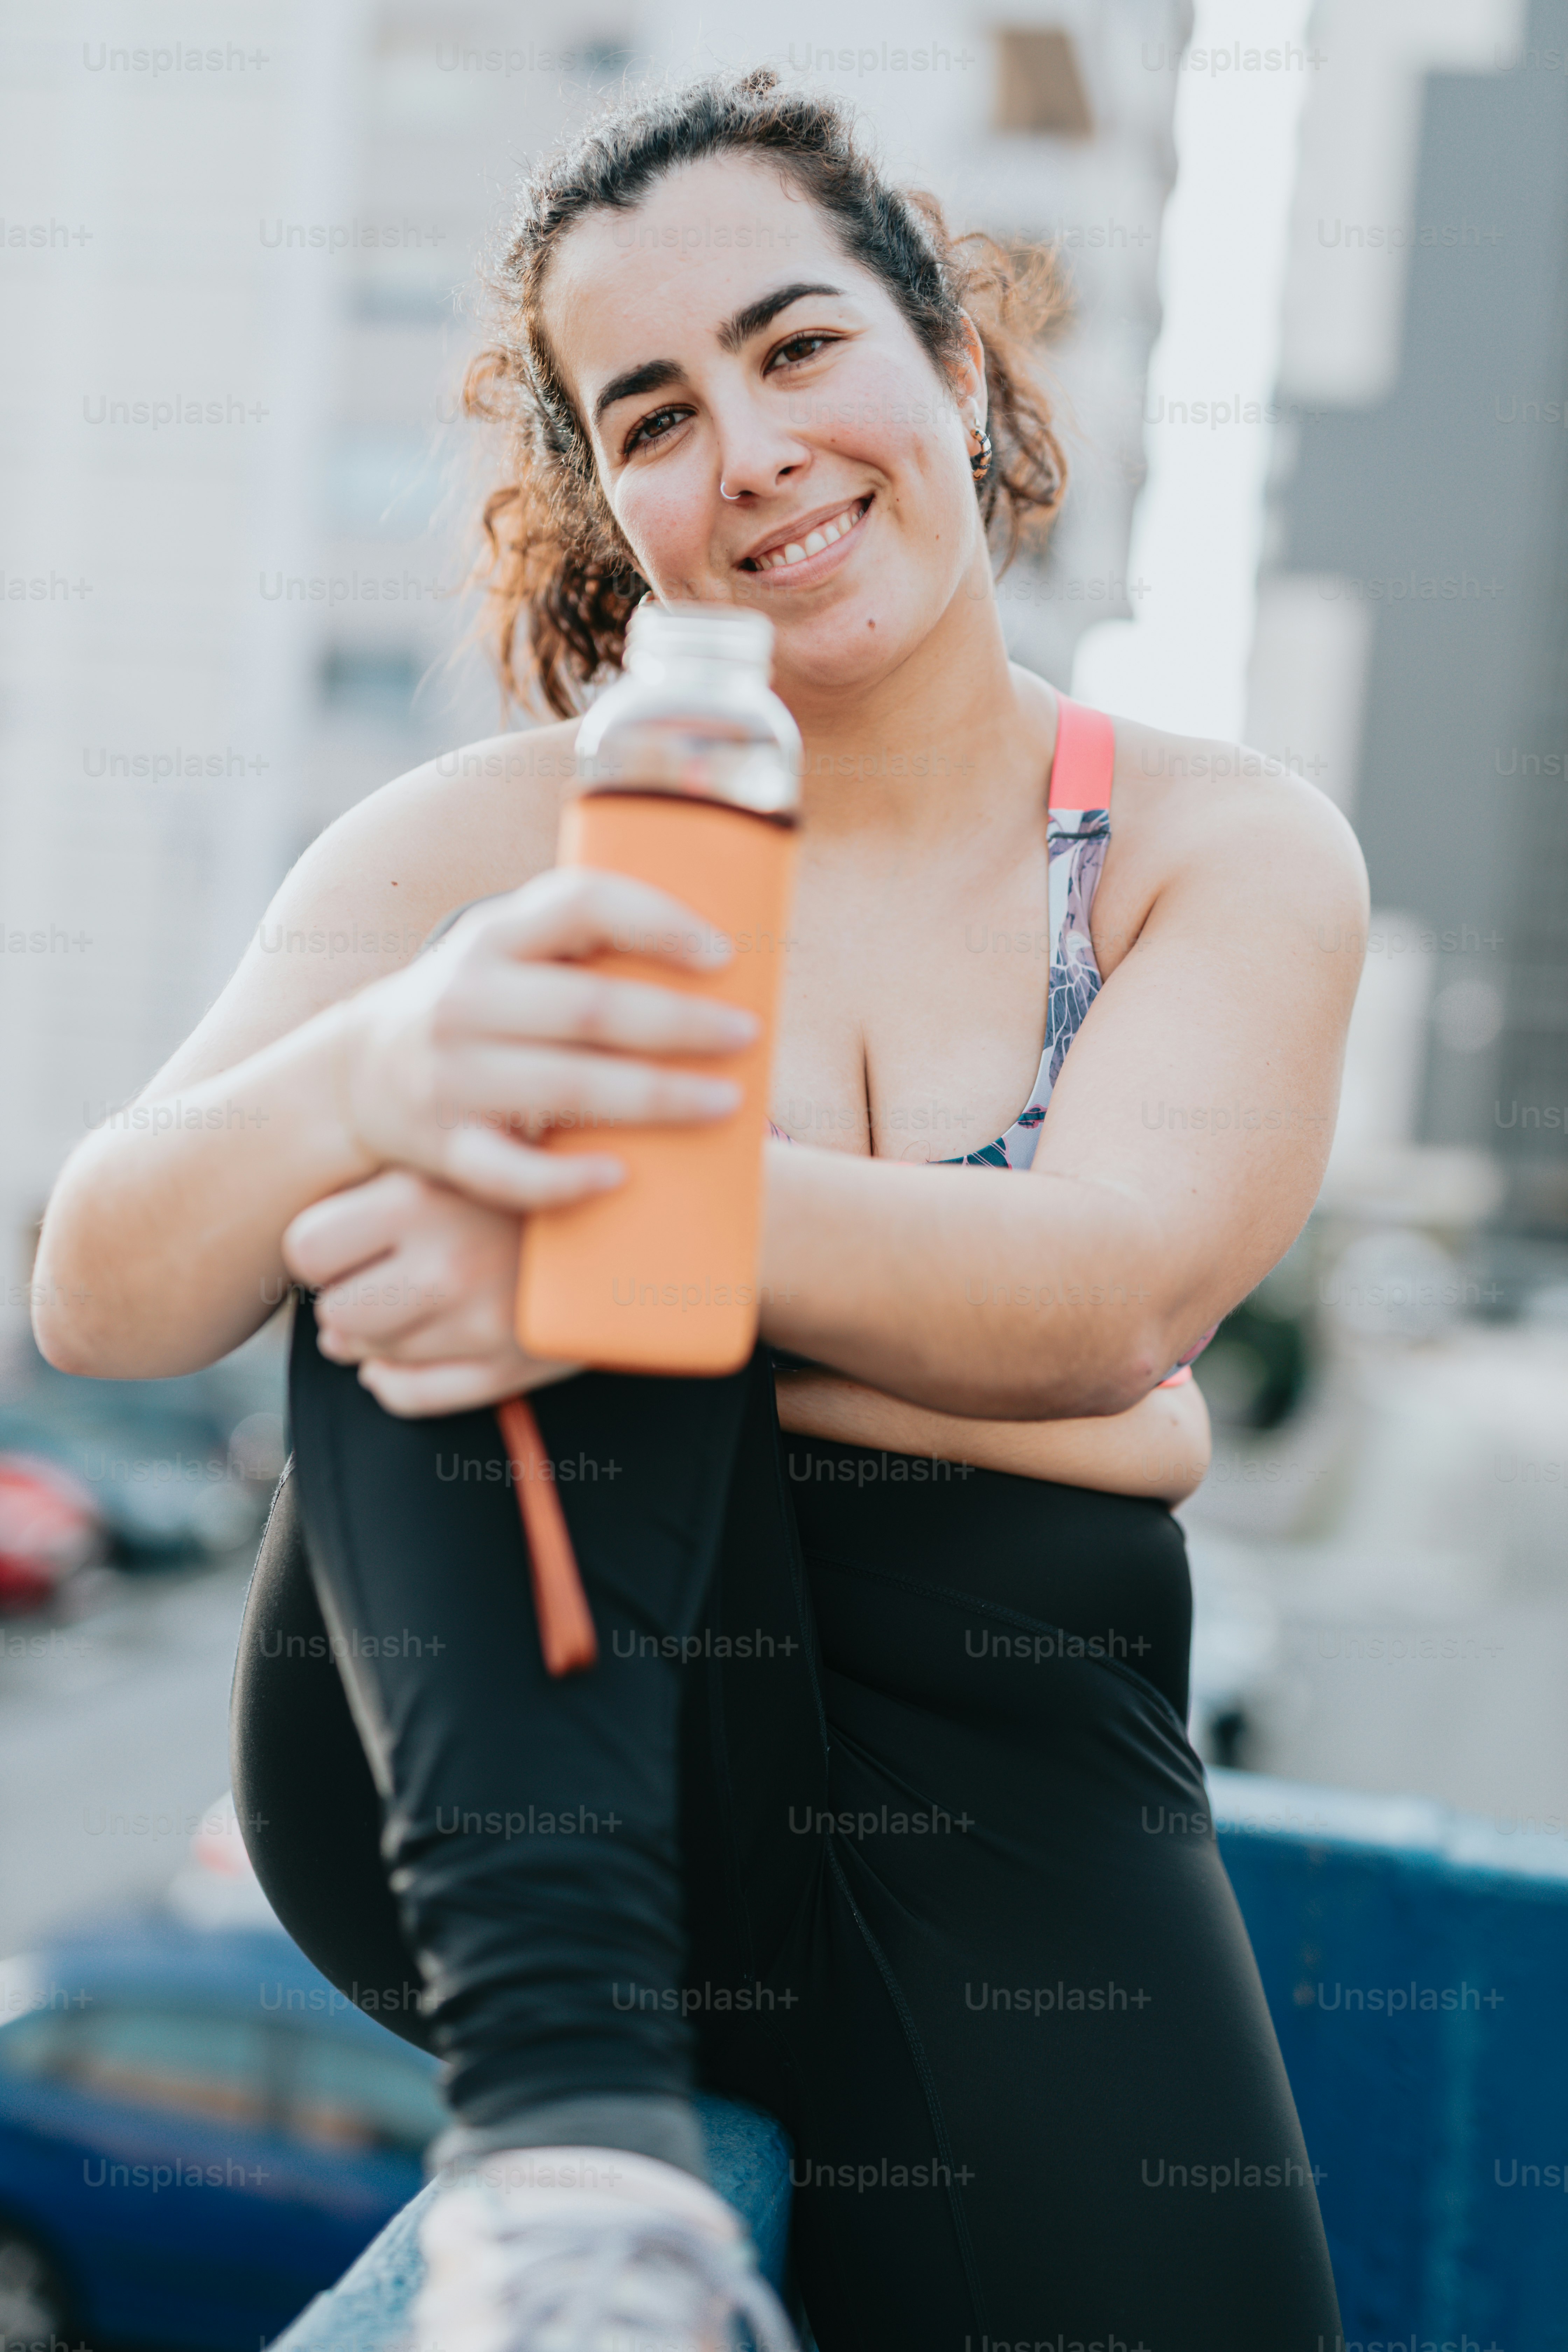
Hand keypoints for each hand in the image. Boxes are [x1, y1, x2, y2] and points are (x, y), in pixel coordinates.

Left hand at [283, 1170, 564, 1416]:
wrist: (641, 1203)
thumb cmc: (532, 1166)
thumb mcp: (452, 1150)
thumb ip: (379, 1192)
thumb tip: (314, 1278)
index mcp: (419, 1198)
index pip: (307, 1248)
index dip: (322, 1251)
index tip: (351, 1240)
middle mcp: (444, 1265)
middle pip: (334, 1313)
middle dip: (348, 1301)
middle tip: (384, 1276)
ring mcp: (479, 1324)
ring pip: (371, 1356)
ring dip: (380, 1337)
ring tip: (419, 1301)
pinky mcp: (509, 1366)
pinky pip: (410, 1397)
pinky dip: (396, 1381)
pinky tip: (408, 1355)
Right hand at [339, 869, 758, 1211]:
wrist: (356, 1072)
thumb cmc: (474, 1004)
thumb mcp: (505, 949)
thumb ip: (579, 937)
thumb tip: (709, 950)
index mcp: (491, 938)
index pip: (580, 907)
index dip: (656, 923)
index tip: (722, 954)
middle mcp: (466, 1001)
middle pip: (589, 1010)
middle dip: (679, 1025)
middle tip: (746, 1036)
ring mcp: (451, 1077)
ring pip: (565, 1089)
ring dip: (654, 1099)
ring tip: (725, 1103)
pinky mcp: (444, 1146)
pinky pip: (508, 1171)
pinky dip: (564, 1178)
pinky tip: (619, 1175)